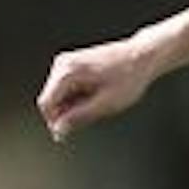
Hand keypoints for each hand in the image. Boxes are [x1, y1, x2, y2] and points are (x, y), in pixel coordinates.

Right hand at [38, 35, 162, 141]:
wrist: (142, 56)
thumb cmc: (129, 76)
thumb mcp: (104, 104)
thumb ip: (78, 118)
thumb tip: (58, 130)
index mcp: (68, 72)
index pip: (46, 104)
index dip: (55, 121)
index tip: (67, 132)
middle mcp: (63, 64)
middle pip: (51, 100)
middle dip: (66, 112)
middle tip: (91, 114)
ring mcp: (67, 62)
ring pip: (58, 95)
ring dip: (73, 105)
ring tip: (97, 102)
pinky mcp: (73, 63)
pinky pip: (66, 88)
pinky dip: (77, 96)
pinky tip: (95, 94)